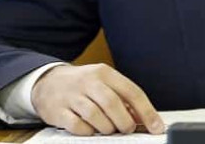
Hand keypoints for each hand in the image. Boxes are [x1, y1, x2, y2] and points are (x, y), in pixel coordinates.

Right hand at [31, 63, 164, 134]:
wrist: (47, 82)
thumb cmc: (83, 85)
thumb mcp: (104, 84)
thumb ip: (123, 98)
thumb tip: (144, 119)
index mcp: (105, 73)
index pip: (132, 92)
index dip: (146, 111)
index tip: (156, 126)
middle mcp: (89, 81)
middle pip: (113, 103)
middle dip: (125, 121)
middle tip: (127, 129)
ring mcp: (72, 96)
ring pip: (95, 116)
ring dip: (107, 128)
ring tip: (109, 130)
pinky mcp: (58, 111)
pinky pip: (77, 126)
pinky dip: (88, 131)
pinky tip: (90, 129)